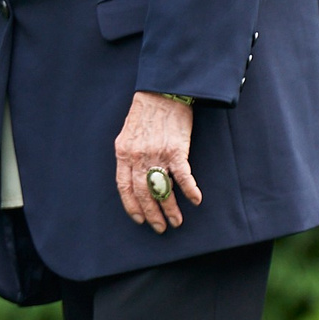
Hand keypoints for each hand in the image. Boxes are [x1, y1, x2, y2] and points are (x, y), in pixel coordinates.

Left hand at [113, 92, 201, 231]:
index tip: (139, 219)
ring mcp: (157, 153)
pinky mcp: (176, 149)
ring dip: (170, 207)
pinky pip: (182, 175)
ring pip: (162, 188)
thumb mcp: (127, 133)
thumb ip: (128, 155)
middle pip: (143, 192)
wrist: (163, 92)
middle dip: (151, 213)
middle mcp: (138, 156)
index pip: (124, 186)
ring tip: (177, 221)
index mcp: (123, 153)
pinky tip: (195, 200)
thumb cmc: (146, 113)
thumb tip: (132, 175)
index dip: (131, 205)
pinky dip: (189, 189)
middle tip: (160, 227)